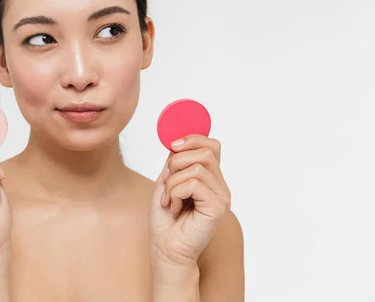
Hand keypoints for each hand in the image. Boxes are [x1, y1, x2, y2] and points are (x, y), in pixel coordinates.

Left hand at [149, 135, 230, 267]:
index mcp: (210, 178)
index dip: (192, 139)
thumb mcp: (167, 182)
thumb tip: (178, 141)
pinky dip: (176, 193)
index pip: (212, 145)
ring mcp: (222, 197)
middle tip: (166, 182)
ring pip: (197, 168)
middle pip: (205, 152)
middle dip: (177, 162)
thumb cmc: (165, 219)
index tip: (173, 146)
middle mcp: (220, 186)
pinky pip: (194, 184)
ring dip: (173, 182)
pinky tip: (175, 208)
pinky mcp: (218, 208)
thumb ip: (176, 162)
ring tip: (170, 200)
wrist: (165, 248)